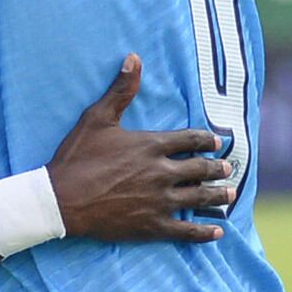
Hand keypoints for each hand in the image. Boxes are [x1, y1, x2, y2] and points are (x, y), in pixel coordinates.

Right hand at [44, 56, 234, 243]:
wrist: (61, 200)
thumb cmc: (77, 158)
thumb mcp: (97, 118)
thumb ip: (121, 90)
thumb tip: (134, 58)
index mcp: (152, 146)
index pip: (192, 140)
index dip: (208, 140)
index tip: (218, 142)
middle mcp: (162, 173)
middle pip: (201, 169)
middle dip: (217, 167)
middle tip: (228, 168)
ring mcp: (160, 201)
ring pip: (200, 198)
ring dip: (218, 195)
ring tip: (230, 192)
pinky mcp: (152, 226)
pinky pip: (186, 231)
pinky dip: (204, 233)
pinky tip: (218, 233)